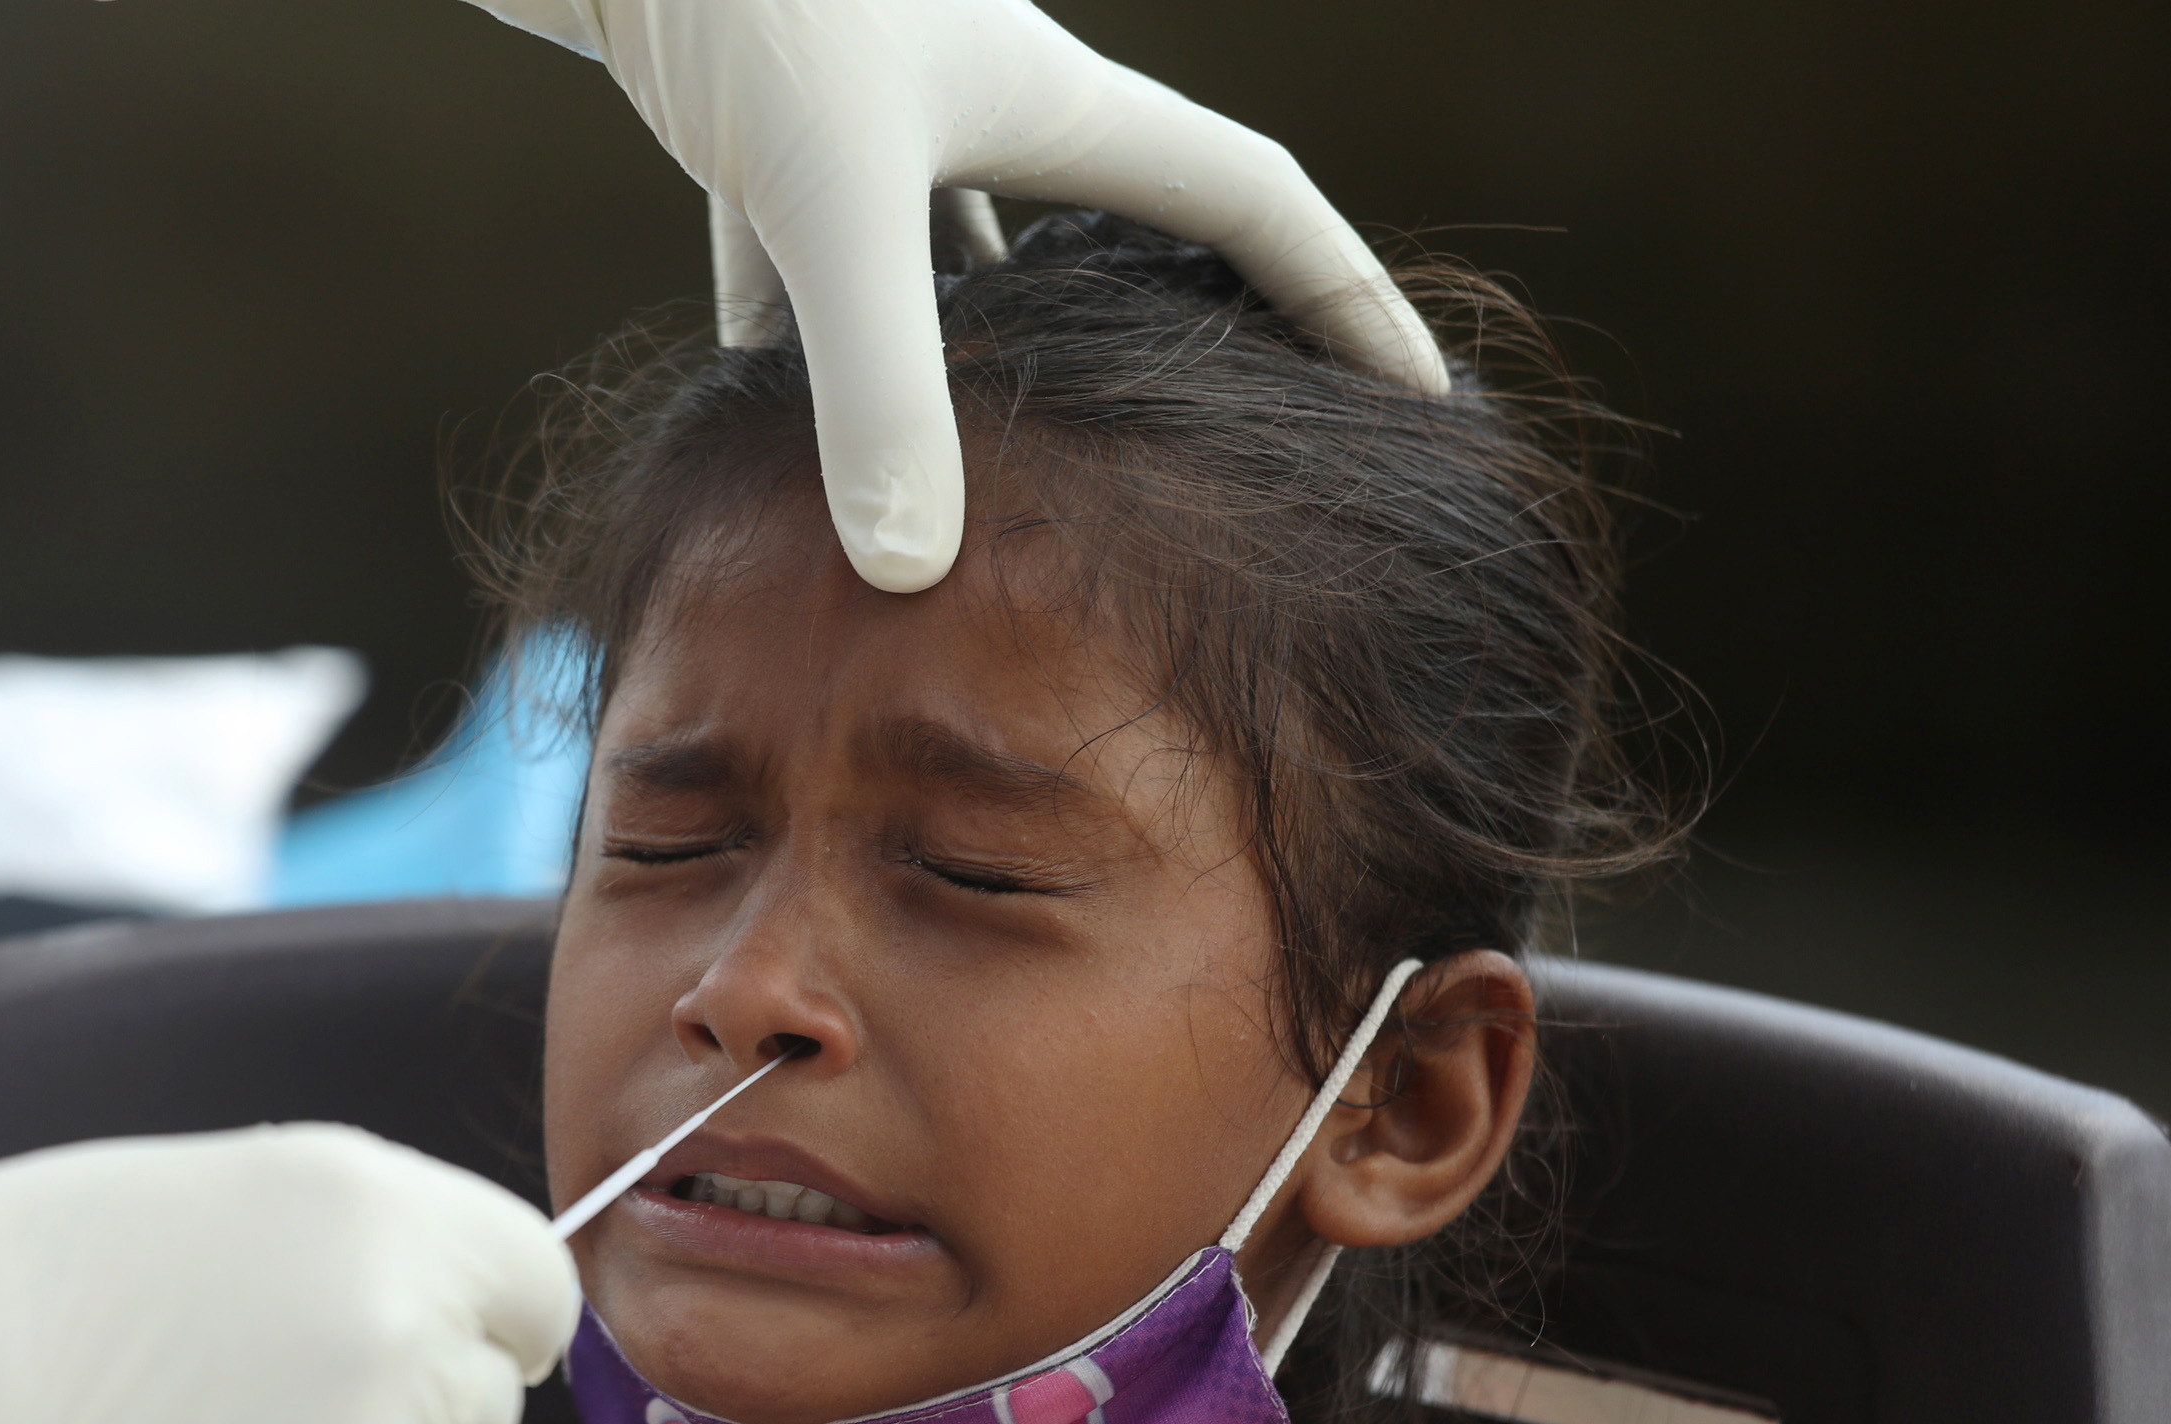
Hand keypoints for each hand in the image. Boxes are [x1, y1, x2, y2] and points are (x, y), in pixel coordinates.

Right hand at [0, 1124, 578, 1423]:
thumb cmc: (4, 1298)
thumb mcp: (209, 1199)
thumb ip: (353, 1250)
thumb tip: (444, 1308)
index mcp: (383, 1218)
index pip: (535, 1286)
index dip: (477, 1319)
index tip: (420, 1342)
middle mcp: (408, 1347)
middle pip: (482, 1410)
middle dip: (399, 1417)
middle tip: (244, 1416)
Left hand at [468, 0, 1444, 593]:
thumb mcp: (828, 192)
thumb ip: (877, 384)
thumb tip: (915, 573)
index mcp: (1057, 103)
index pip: (1249, 207)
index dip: (1343, 301)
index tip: (1419, 399)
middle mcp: (978, 104)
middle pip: (1121, 238)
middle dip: (1184, 341)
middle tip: (1238, 451)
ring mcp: (866, 116)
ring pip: (954, 264)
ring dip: (976, 361)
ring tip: (1004, 482)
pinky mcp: (751, 127)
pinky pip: (798, 263)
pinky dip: (795, 350)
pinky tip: (771, 448)